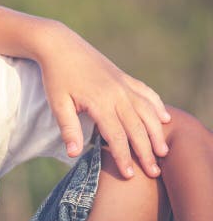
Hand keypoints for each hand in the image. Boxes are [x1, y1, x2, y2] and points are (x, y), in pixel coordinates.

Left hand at [35, 21, 170, 178]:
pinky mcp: (124, 76)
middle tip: (153, 172)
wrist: (59, 45)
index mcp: (100, 102)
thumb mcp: (57, 102)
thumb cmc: (56, 75)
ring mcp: (123, 84)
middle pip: (137, 128)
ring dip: (157, 132)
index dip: (123, 156)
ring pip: (147, 111)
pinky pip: (146, 92)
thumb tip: (74, 154)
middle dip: (146, 152)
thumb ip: (68, 128)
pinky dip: (157, 106)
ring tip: (163, 151)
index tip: (129, 175)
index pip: (116, 136)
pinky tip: (165, 118)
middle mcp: (117, 94)